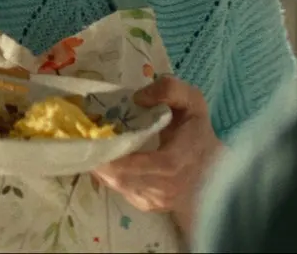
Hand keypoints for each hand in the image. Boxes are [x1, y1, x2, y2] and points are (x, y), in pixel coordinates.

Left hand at [93, 76, 223, 222]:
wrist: (213, 167)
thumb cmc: (197, 132)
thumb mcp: (191, 101)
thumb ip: (169, 90)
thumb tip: (138, 98)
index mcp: (177, 161)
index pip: (143, 165)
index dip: (116, 158)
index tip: (94, 142)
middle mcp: (166, 187)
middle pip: (122, 178)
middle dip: (100, 160)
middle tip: (83, 141)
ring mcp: (156, 201)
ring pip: (118, 186)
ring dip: (101, 168)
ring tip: (90, 148)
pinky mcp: (148, 206)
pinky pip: (121, 191)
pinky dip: (109, 176)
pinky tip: (106, 160)